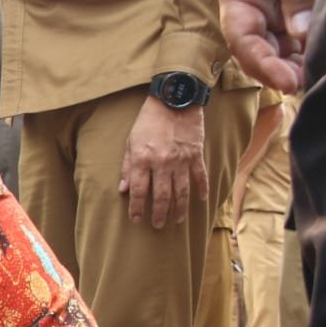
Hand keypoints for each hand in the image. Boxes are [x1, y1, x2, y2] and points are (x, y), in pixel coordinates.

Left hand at [120, 96, 205, 228]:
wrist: (174, 100)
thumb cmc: (148, 121)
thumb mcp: (131, 142)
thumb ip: (127, 167)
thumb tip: (123, 190)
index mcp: (143, 160)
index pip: (139, 191)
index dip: (137, 208)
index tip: (136, 220)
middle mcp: (162, 163)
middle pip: (161, 196)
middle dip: (159, 214)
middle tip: (158, 226)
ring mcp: (181, 160)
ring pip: (181, 191)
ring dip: (180, 208)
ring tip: (177, 220)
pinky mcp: (196, 154)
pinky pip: (200, 176)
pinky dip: (202, 189)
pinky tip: (202, 200)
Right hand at [217, 0, 325, 92]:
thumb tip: (301, 33)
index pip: (241, 36)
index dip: (260, 62)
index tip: (286, 80)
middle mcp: (250, 4)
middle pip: (257, 48)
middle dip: (279, 70)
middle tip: (306, 84)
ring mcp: (271, 6)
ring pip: (277, 46)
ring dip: (294, 64)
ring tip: (314, 77)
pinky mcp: (293, 6)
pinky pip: (296, 35)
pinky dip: (305, 49)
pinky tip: (318, 58)